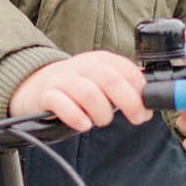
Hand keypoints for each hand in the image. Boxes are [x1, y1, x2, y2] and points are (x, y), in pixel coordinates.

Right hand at [6, 51, 148, 133]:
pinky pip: (62, 104)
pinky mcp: (46, 95)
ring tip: (101, 121)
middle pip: (111, 80)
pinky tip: (83, 124)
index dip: (141, 91)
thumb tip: (151, 98)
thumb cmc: (76, 87)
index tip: (146, 109)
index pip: (127, 70)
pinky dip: (76, 117)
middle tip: (136, 118)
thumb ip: (124, 86)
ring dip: (102, 113)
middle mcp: (83, 66)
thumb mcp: (101, 80)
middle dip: (129, 103)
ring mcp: (63, 80)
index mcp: (100, 61)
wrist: (34, 84)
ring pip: (89, 93)